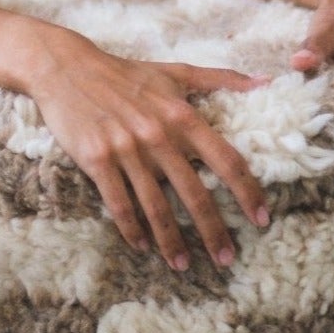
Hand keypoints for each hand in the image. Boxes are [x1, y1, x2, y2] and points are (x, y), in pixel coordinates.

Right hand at [22, 28, 271, 269]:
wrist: (67, 67)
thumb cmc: (126, 73)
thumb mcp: (175, 71)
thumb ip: (221, 78)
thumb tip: (266, 82)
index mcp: (181, 114)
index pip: (226, 159)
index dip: (247, 191)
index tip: (262, 219)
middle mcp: (158, 134)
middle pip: (195, 192)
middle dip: (214, 230)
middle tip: (227, 258)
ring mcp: (126, 148)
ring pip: (156, 205)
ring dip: (172, 240)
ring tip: (183, 265)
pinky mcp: (97, 158)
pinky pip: (119, 203)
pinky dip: (132, 229)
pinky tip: (142, 246)